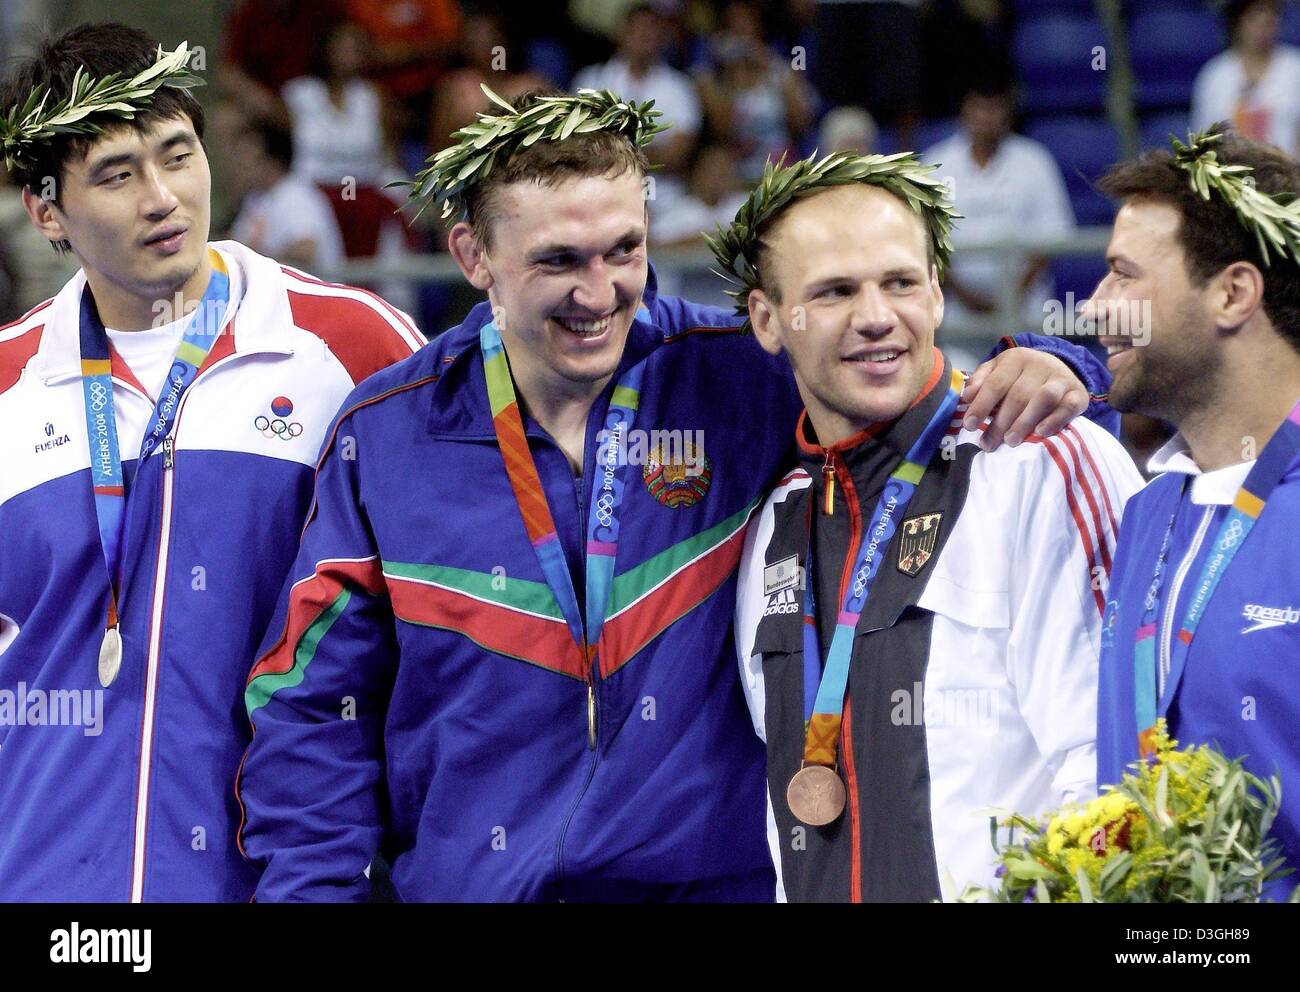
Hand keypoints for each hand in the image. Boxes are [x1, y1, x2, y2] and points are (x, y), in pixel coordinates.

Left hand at [960, 347, 1088, 449]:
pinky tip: (1040, 433)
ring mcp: (1062, 378)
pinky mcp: (1079, 393)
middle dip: (1000, 422)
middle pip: (1018, 395)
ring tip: (1010, 441)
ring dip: (1025, 421)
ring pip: (1043, 398)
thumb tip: (967, 396)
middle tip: (988, 443)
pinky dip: (1054, 420)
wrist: (1058, 369)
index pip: (996, 383)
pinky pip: (1068, 407)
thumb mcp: (997, 372)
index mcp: (1016, 358)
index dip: (981, 405)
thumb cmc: (1019, 376)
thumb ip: (981, 382)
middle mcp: (1040, 364)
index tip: (969, 425)